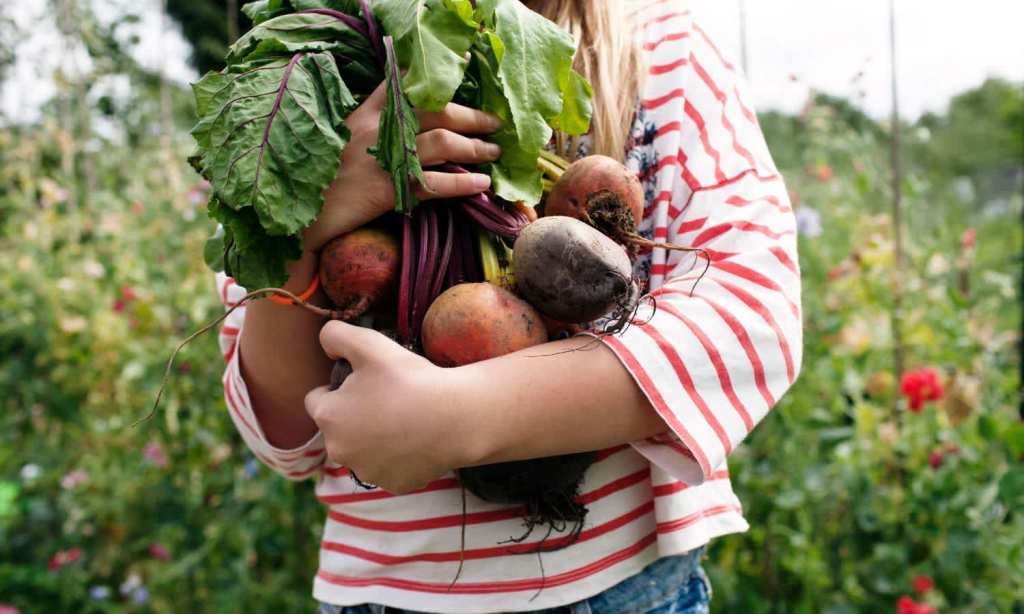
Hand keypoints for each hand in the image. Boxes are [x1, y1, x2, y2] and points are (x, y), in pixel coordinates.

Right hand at [302, 83, 503, 252]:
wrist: (298, 216)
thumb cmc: (319, 180)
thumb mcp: (340, 141)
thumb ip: (371, 129)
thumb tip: (407, 128)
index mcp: (364, 112)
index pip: (404, 83)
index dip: (437, 79)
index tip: (463, 72)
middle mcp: (376, 128)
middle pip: (436, 110)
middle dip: (471, 115)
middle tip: (494, 123)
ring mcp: (382, 158)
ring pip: (442, 142)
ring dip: (475, 147)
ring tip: (493, 153)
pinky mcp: (386, 190)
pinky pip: (435, 184)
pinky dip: (462, 185)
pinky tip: (480, 185)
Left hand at [303, 321, 475, 493]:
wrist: (456, 418)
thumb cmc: (410, 379)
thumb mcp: (369, 343)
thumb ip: (335, 335)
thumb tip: (325, 343)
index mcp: (328, 416)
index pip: (317, 399)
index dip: (338, 387)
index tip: (365, 382)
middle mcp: (339, 450)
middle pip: (339, 428)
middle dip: (354, 415)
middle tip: (387, 398)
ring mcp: (366, 471)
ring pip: (362, 450)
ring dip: (374, 437)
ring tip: (404, 418)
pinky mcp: (392, 484)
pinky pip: (388, 467)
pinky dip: (398, 456)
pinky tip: (417, 439)